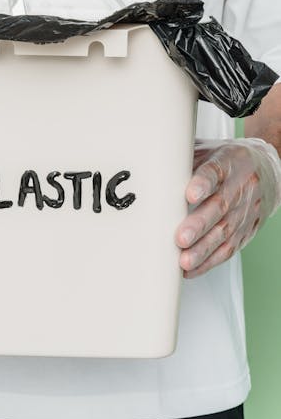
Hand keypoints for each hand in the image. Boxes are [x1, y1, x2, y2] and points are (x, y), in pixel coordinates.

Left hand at [176, 138, 280, 278]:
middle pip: (220, 207)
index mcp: (229, 162)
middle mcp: (240, 186)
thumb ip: (183, 160)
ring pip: (225, 232)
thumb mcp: (208, 151)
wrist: (268, 173)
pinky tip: (192, 267)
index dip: (202, 184)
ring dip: (203, 249)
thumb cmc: (229, 162)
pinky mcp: (247, 230)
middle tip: (180, 237)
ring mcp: (246, 210)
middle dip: (199, 225)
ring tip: (184, 260)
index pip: (215, 171)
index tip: (190, 195)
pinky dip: (209, 261)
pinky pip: (229, 248)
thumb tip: (149, 167)